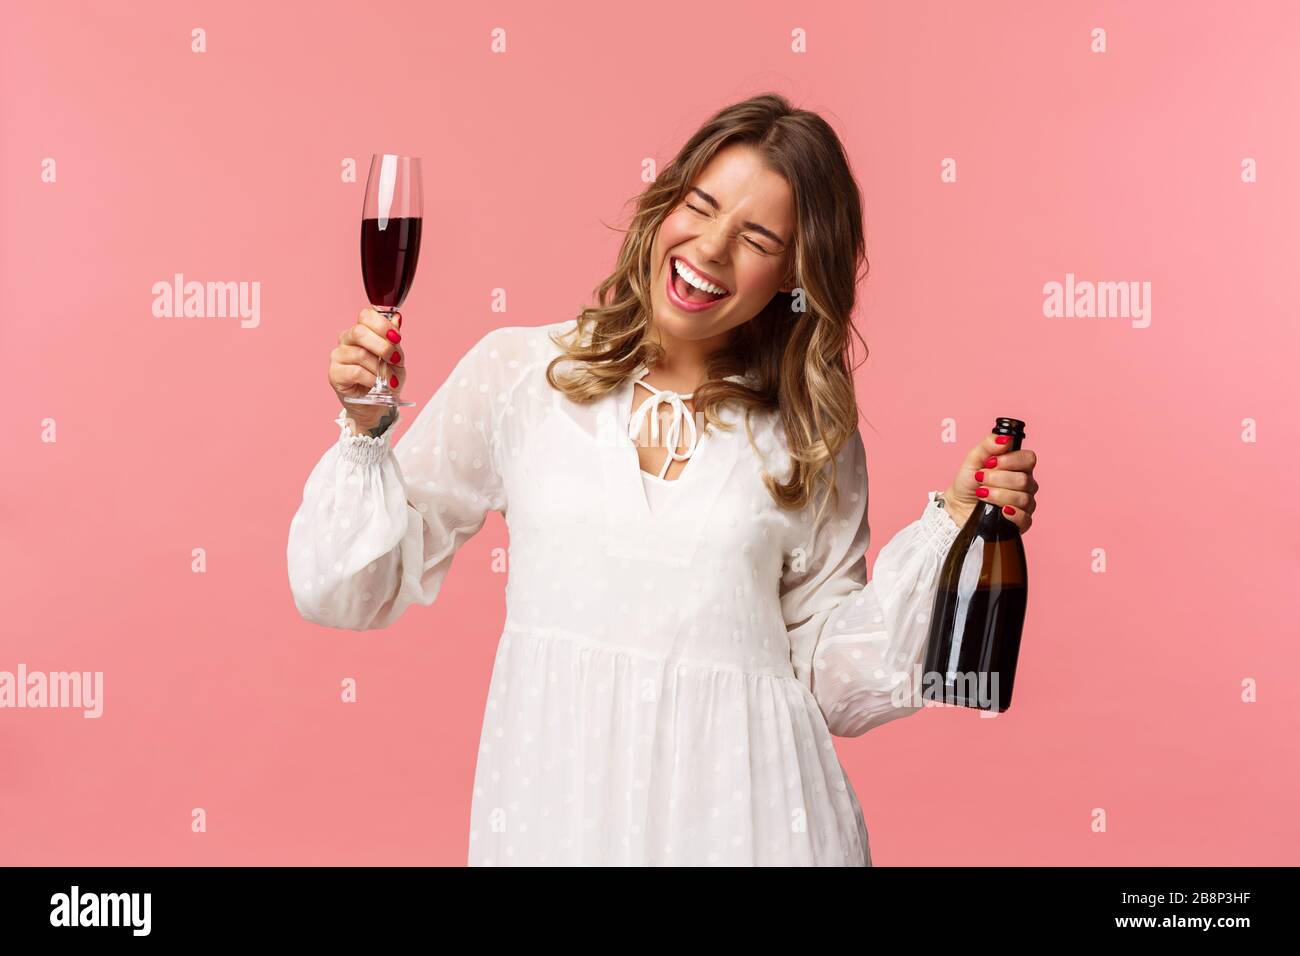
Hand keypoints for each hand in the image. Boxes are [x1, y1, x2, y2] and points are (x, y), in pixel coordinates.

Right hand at [328, 308, 404, 435]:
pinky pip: (355, 371)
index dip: (383, 325)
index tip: (396, 338)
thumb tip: (397, 318)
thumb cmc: (386, 381)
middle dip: (383, 346)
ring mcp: (338, 356)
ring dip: (380, 369)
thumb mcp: (396, 360)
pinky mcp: (335, 374)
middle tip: (395, 359)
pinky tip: (377, 385)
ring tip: (389, 380)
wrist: (377, 406)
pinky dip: (371, 379)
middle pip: (360, 331)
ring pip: (360, 354)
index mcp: (361, 332)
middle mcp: (346, 340)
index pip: (366, 315)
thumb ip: (394, 340)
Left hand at [942, 431, 1038, 532]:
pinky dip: (1013, 514)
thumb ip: (988, 445)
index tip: (990, 463)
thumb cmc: (968, 481)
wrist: (957, 505)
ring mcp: (1025, 503)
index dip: (1010, 461)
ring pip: (1022, 498)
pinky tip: (1001, 511)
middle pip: (1024, 480)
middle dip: (997, 479)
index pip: (1028, 458)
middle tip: (980, 479)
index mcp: (1018, 466)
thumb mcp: (973, 459)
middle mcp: (1025, 484)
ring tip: (981, 494)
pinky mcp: (1020, 522)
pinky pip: (1025, 519)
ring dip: (998, 495)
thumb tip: (1004, 438)